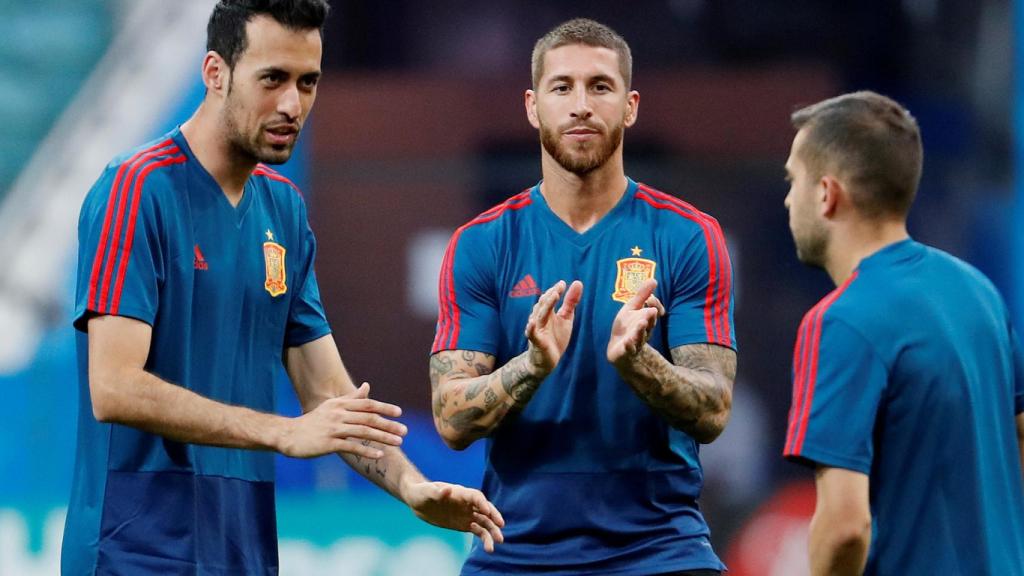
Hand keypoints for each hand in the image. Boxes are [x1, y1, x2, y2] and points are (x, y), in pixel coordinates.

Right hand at [278, 383, 406, 458]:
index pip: (367, 404)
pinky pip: (352, 446)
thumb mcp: (332, 406)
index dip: (384, 407)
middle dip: (389, 425)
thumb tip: (367, 386)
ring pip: (364, 432)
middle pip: (369, 418)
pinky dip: (367, 450)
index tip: (399, 413)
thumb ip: (351, 398)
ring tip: (398, 442)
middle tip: (405, 431)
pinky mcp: (328, 444)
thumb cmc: (314, 421)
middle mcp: (338, 414)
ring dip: (383, 437)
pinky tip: (379, 454)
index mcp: (340, 404)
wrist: (289, 435)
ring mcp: (333, 428)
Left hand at [405, 481, 505, 552]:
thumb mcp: (426, 491)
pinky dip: (484, 537)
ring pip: (484, 521)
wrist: (418, 501)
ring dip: (492, 531)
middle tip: (501, 525)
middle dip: (493, 516)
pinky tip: (488, 546)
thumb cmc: (422, 492)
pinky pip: (478, 530)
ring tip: (498, 542)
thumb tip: (448, 490)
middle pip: (485, 508)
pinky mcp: (464, 524)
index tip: (487, 511)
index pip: (475, 496)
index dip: (482, 503)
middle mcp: (467, 503)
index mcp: (460, 493)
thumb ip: (437, 492)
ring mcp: (467, 514)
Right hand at [524, 280, 583, 375]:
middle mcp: (540, 319)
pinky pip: (532, 334)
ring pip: (539, 315)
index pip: (550, 299)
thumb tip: (578, 283)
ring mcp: (537, 330)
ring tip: (553, 296)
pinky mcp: (536, 342)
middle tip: (559, 288)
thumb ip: (570, 302)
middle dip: (551, 296)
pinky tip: (532, 322)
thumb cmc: (555, 338)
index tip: (563, 283)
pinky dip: (531, 328)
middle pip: (544, 305)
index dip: (556, 291)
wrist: (545, 361)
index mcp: (547, 312)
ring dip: (545, 306)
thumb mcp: (566, 318)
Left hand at [607, 279, 663, 364]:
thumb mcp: (632, 308)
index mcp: (646, 320)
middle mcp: (643, 331)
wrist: (618, 349)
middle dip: (650, 318)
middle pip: (649, 324)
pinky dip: (629, 346)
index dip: (654, 304)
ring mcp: (635, 342)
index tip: (650, 298)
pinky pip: (629, 349)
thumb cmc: (627, 326)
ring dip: (640, 330)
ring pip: (640, 337)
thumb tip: (654, 280)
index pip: (653, 311)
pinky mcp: (626, 351)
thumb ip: (642, 295)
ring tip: (641, 322)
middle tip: (652, 311)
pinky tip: (627, 341)